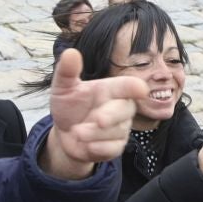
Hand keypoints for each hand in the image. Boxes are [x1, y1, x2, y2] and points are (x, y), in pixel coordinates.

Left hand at [43, 48, 146, 179]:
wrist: (64, 134)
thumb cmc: (69, 106)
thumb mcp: (62, 88)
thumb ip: (67, 71)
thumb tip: (70, 52)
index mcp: (111, 90)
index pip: (128, 86)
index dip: (134, 87)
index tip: (140, 89)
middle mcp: (120, 108)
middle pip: (125, 110)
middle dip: (110, 116)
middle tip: (95, 120)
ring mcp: (121, 128)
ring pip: (116, 132)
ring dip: (93, 134)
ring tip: (76, 132)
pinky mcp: (116, 146)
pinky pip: (112, 149)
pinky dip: (96, 148)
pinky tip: (85, 144)